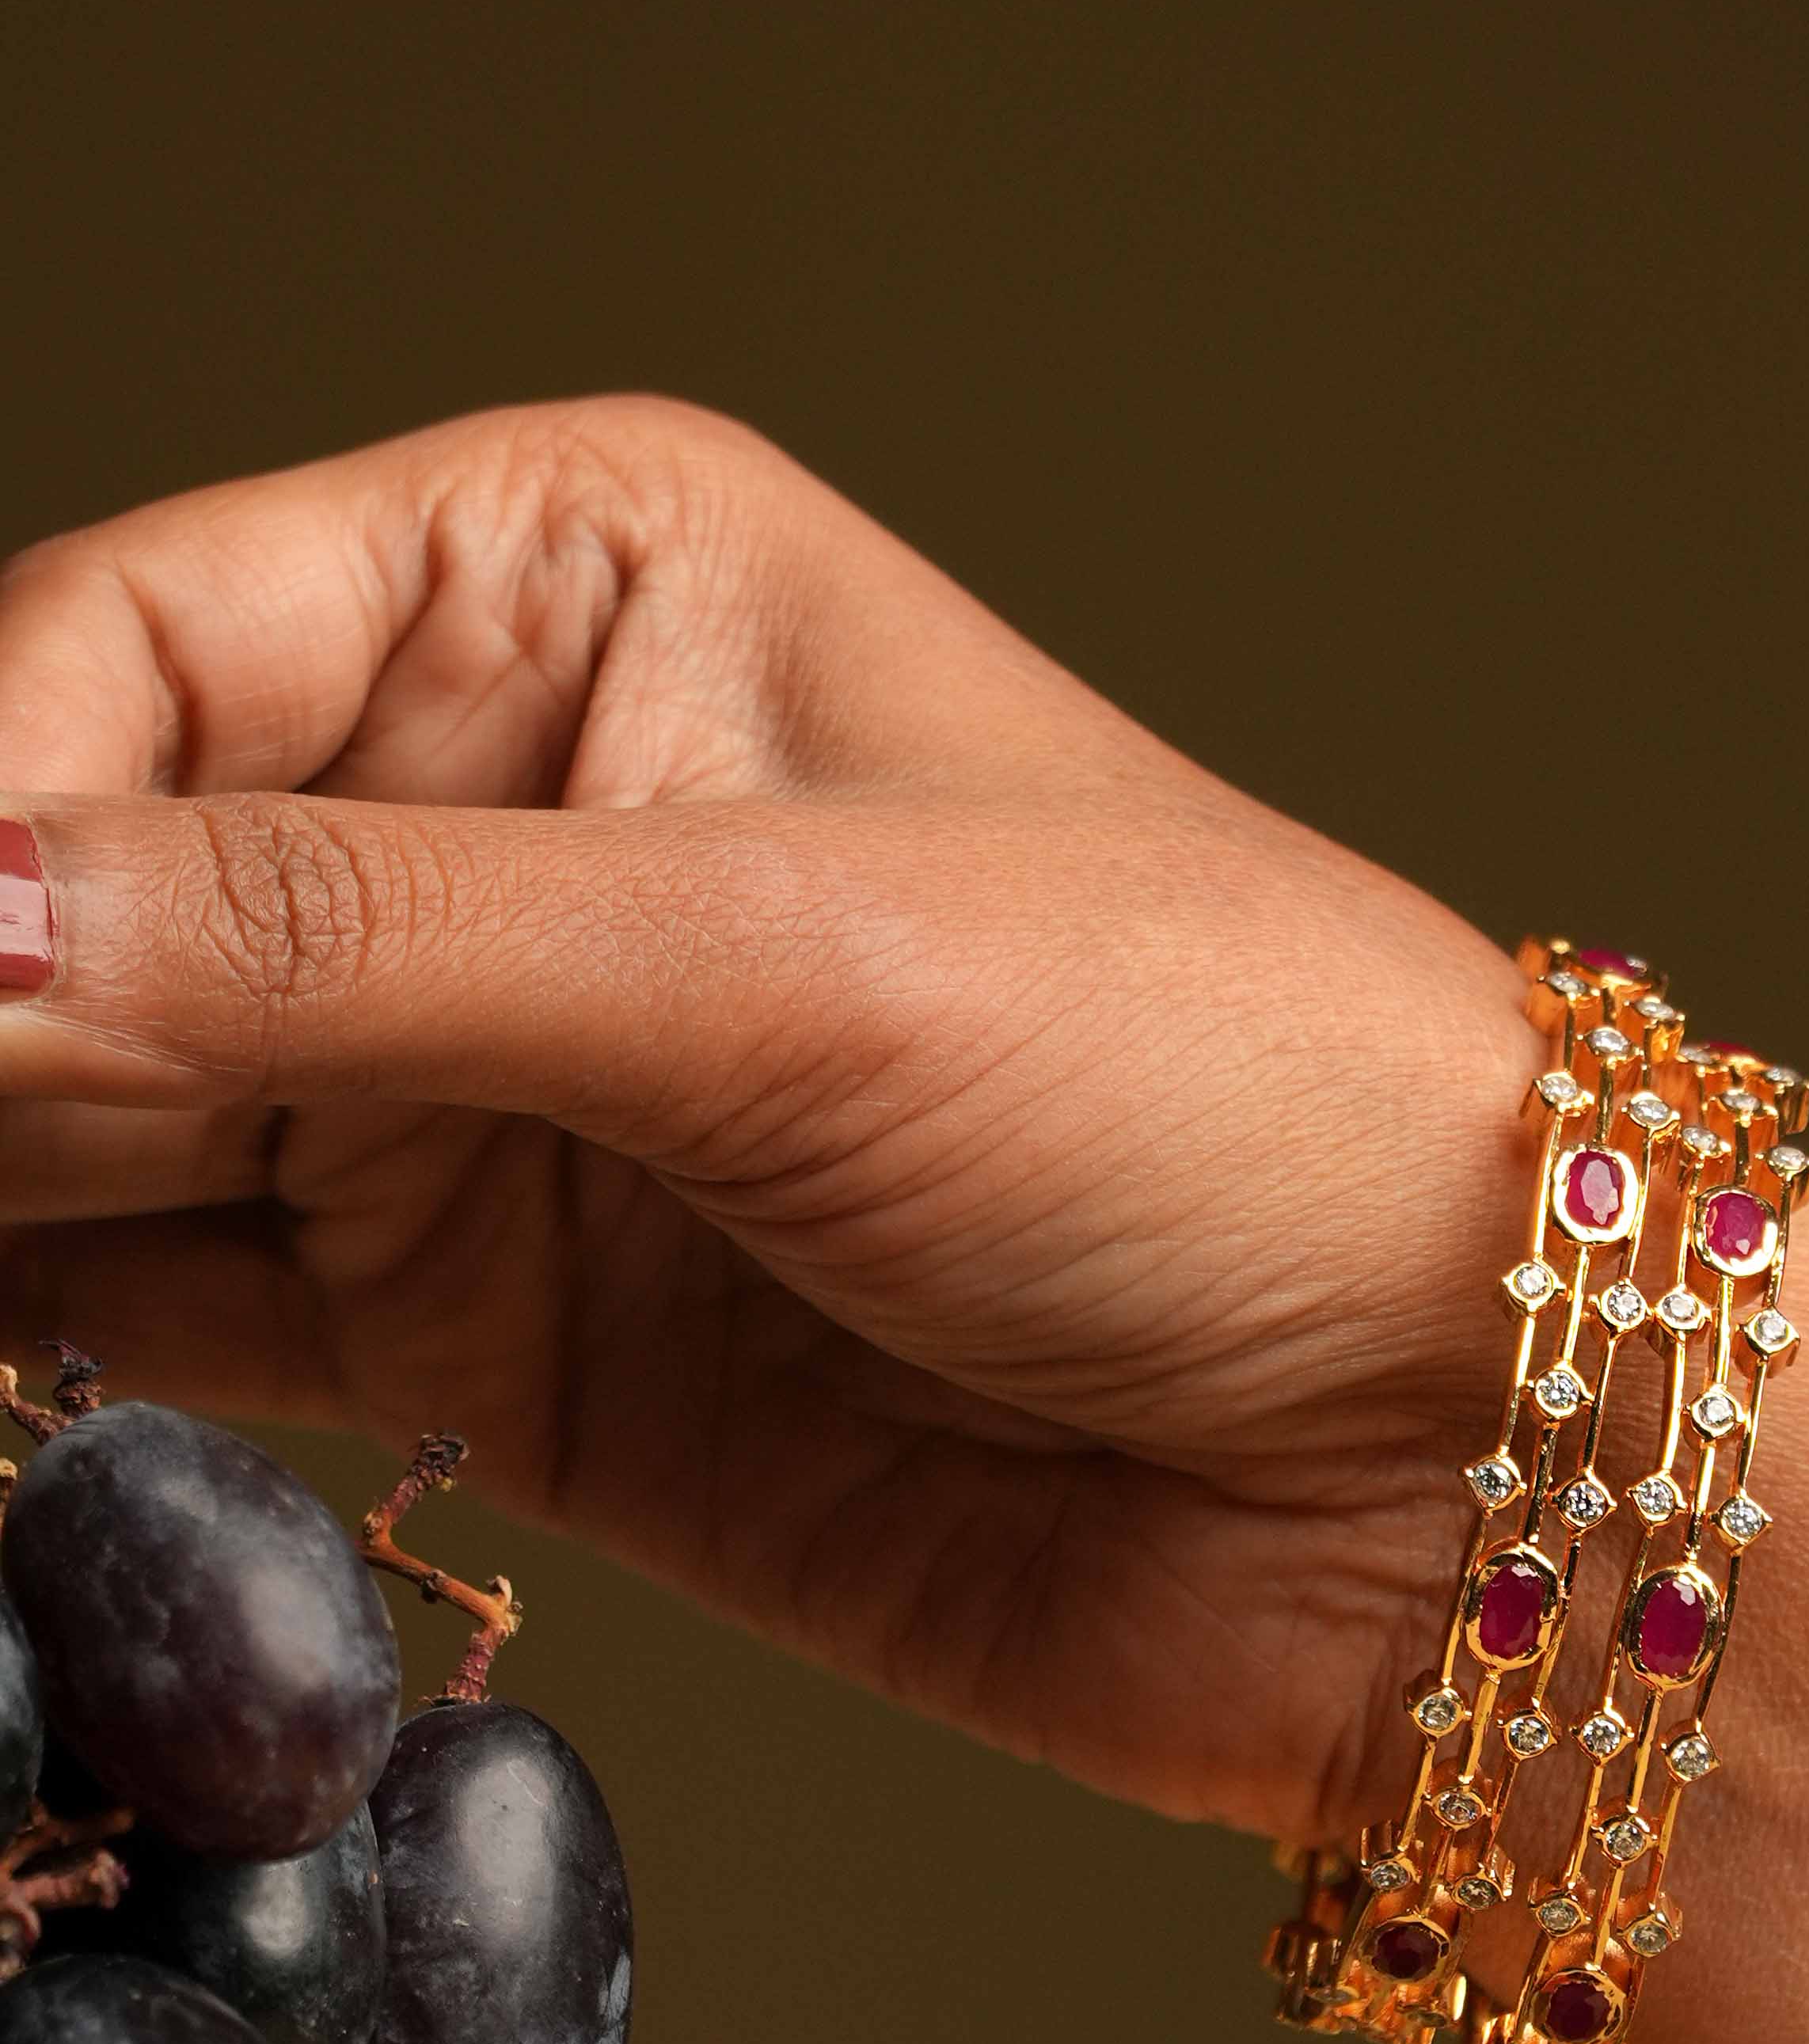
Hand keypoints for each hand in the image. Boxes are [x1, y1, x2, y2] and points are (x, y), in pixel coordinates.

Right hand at [0, 398, 1540, 1833]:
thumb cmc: (1232, 1101)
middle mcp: (519, 825)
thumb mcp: (785, 960)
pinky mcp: (509, 1341)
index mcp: (597, 591)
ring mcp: (502, 1099)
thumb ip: (347, 953)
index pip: (133, 647)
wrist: (1436, 1451)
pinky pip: (190, 1318)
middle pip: (88, 878)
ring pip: (105, 1108)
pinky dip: (52, 1334)